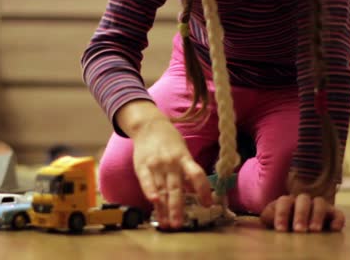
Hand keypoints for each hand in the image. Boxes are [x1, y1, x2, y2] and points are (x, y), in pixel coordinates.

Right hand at [115, 100, 212, 228]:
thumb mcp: (183, 152)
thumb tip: (193, 192)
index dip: (203, 190)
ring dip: (163, 208)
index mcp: (184, 158)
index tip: (207, 204)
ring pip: (161, 189)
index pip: (197, 175)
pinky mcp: (142, 166)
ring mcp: (156, 164)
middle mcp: (171, 163)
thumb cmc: (169, 141)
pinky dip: (150, 191)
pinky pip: (146, 181)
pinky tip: (153, 202)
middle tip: (179, 224)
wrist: (149, 125)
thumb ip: (187, 171)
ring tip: (166, 224)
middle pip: (176, 188)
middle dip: (177, 208)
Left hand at [260, 194, 344, 232]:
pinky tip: (334, 229)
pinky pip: (338, 213)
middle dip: (301, 215)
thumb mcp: (271, 221)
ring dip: (317, 216)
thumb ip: (268, 218)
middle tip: (299, 230)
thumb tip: (265, 219)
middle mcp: (304, 201)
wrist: (297, 228)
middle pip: (303, 200)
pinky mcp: (333, 214)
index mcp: (287, 201)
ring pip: (320, 203)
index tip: (280, 229)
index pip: (284, 202)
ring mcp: (319, 206)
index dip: (281, 214)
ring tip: (314, 231)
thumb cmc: (283, 224)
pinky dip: (337, 220)